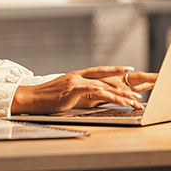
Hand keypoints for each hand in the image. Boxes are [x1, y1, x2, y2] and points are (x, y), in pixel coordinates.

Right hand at [11, 66, 149, 114]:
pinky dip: (97, 90)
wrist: (31, 97)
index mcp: (78, 75)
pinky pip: (86, 89)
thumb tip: (95, 95)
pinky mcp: (69, 90)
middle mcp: (78, 76)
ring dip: (117, 94)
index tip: (129, 70)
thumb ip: (82, 92)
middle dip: (123, 83)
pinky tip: (106, 92)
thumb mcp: (68, 93)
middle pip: (105, 77)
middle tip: (138, 90)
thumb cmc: (49, 97)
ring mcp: (74, 82)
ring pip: (101, 86)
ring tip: (130, 101)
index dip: (115, 71)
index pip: (101, 71)